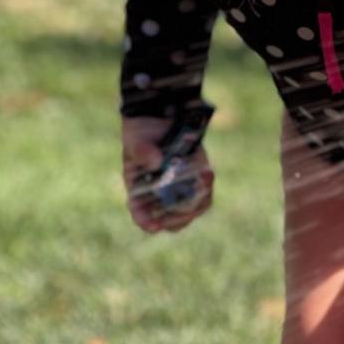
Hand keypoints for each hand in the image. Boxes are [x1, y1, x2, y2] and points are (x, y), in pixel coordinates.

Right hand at [122, 117, 213, 233]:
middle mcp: (159, 197)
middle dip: (179, 218)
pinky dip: (207, 186)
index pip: (141, 215)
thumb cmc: (141, 133)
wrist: (159, 117)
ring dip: (198, 202)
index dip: (147, 222)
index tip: (154, 226)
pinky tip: (207, 173)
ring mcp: (178, 190)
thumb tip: (157, 163)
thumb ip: (142, 152)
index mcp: (139, 192)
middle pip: (171, 221)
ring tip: (202, 184)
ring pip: (191, 210)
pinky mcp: (195, 180)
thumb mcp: (136, 140)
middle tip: (187, 211)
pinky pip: (204, 192)